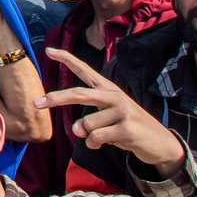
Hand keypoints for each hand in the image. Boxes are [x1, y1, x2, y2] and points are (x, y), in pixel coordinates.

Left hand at [37, 48, 185, 171]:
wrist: (160, 142)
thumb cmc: (128, 128)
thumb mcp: (107, 121)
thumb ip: (87, 123)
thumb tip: (77, 131)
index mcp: (108, 89)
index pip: (85, 70)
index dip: (67, 59)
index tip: (49, 51)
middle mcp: (114, 96)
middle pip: (78, 94)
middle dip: (56, 99)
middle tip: (36, 103)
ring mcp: (121, 111)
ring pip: (86, 125)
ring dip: (87, 136)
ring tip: (104, 137)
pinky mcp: (126, 128)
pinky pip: (95, 138)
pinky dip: (94, 145)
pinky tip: (109, 144)